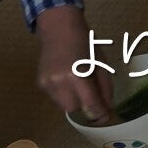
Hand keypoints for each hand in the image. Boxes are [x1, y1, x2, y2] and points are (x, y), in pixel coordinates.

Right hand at [35, 5, 114, 123]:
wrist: (59, 29)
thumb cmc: (85, 44)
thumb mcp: (101, 64)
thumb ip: (105, 88)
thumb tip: (108, 109)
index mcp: (77, 75)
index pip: (89, 105)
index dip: (100, 114)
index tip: (107, 117)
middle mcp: (58, 82)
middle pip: (74, 110)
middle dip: (85, 108)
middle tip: (94, 99)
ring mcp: (46, 84)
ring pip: (63, 106)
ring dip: (75, 101)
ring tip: (80, 84)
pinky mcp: (40, 83)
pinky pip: (55, 98)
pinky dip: (65, 94)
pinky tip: (68, 80)